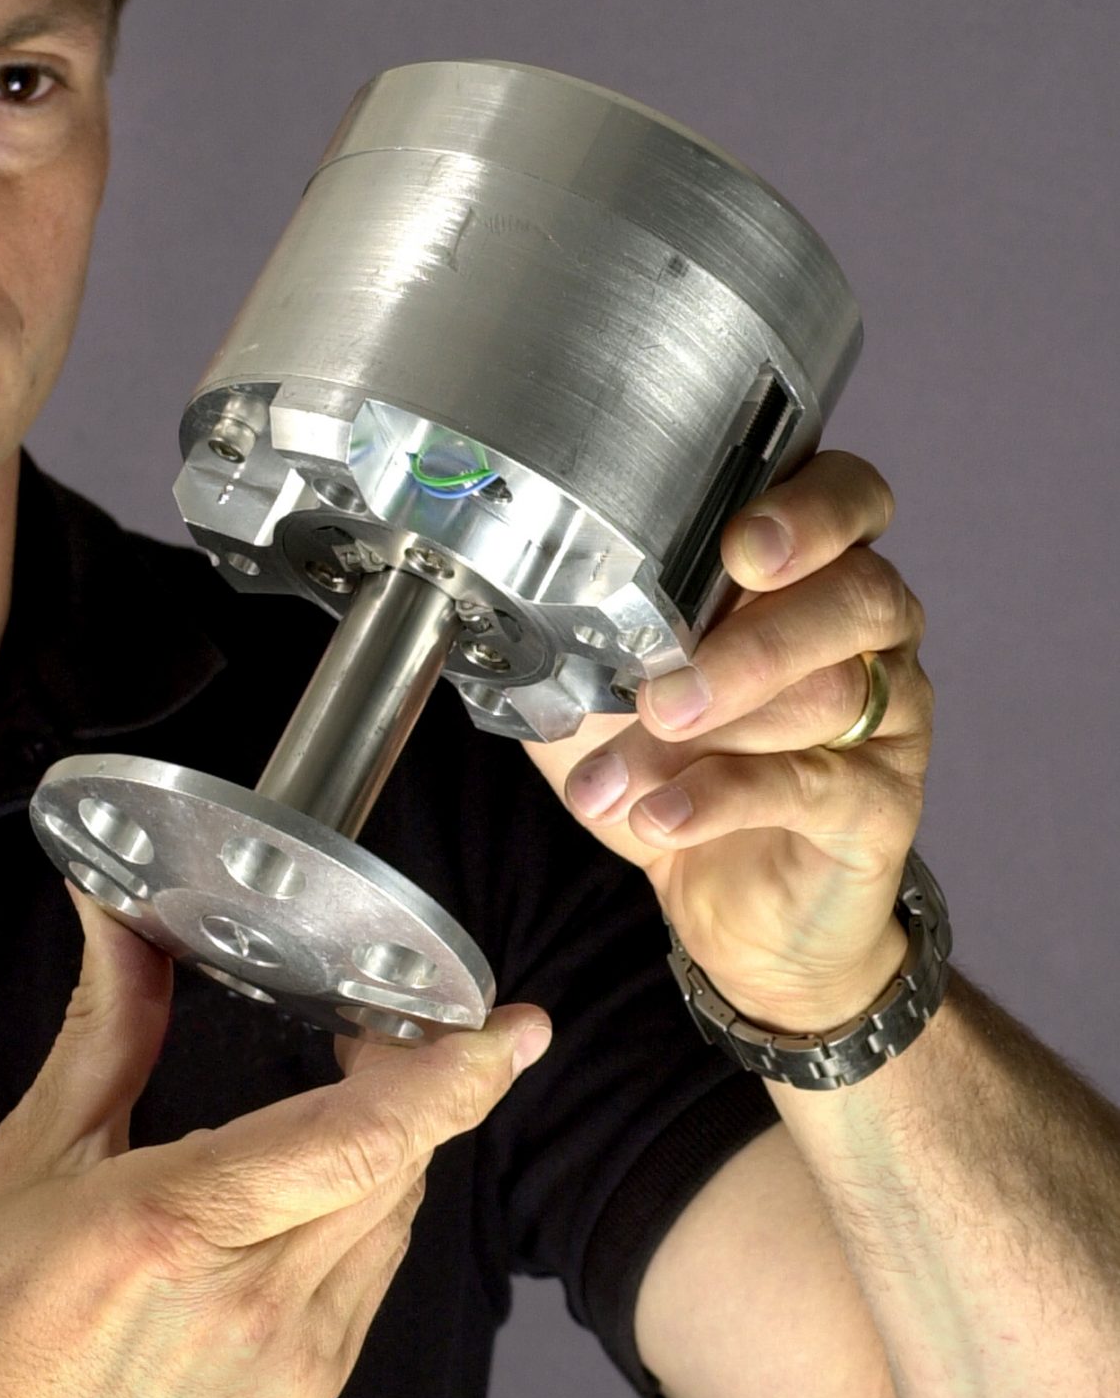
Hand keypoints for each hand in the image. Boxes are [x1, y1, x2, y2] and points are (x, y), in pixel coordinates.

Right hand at [0, 891, 550, 1397]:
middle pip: (396, 1174)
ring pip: (390, 1235)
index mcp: (181, 1229)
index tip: (515, 1028)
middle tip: (375, 1030)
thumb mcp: (32, 1156)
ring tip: (337, 1107)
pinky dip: (351, 1237)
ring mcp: (285, 1380)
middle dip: (410, 1091)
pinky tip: (294, 1214)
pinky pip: (362, 1302)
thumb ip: (108, 1026)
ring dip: (384, 1162)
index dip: (455, 1077)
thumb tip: (120, 916)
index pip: (366, 1141)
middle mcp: (253, 1312)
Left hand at [522, 450, 933, 1034]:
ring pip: (833, 695)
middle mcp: (869, 632)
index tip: (741, 548)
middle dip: (754, 641)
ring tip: (619, 778)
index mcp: (812, 570)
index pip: (849, 498)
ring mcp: (891, 719)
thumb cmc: (679, 765)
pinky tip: (662, 817)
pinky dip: (725, 799)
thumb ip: (584, 629)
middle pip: (858, 595)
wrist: (726, 899)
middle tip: (661, 694)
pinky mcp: (882, 806)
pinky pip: (819, 787)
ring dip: (709, 737)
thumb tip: (507, 591)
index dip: (810, 511)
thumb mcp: (611, 687)